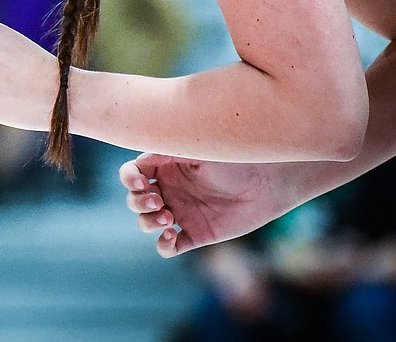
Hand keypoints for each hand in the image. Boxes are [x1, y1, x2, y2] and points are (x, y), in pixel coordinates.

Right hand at [119, 153, 285, 257]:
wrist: (266, 181)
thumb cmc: (233, 157)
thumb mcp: (196, 147)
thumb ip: (167, 150)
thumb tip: (138, 159)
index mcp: (164, 166)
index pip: (131, 174)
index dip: (129, 179)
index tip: (141, 183)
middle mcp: (169, 189)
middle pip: (134, 200)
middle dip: (139, 202)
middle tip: (159, 201)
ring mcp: (180, 212)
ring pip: (146, 222)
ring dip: (148, 222)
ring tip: (168, 217)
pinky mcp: (195, 234)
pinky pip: (168, 247)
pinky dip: (163, 245)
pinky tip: (171, 235)